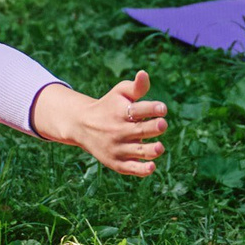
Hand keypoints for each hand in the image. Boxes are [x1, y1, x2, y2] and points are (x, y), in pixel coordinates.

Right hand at [34, 72, 167, 176]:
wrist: (82, 125)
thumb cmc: (109, 106)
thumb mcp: (120, 93)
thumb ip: (136, 86)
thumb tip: (144, 74)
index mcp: (120, 112)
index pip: (137, 110)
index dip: (151, 108)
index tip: (162, 108)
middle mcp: (118, 130)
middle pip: (139, 130)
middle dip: (152, 128)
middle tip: (162, 125)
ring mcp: (117, 148)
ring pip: (137, 151)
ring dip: (150, 150)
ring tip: (159, 147)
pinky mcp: (116, 162)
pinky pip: (130, 168)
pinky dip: (141, 170)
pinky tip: (151, 167)